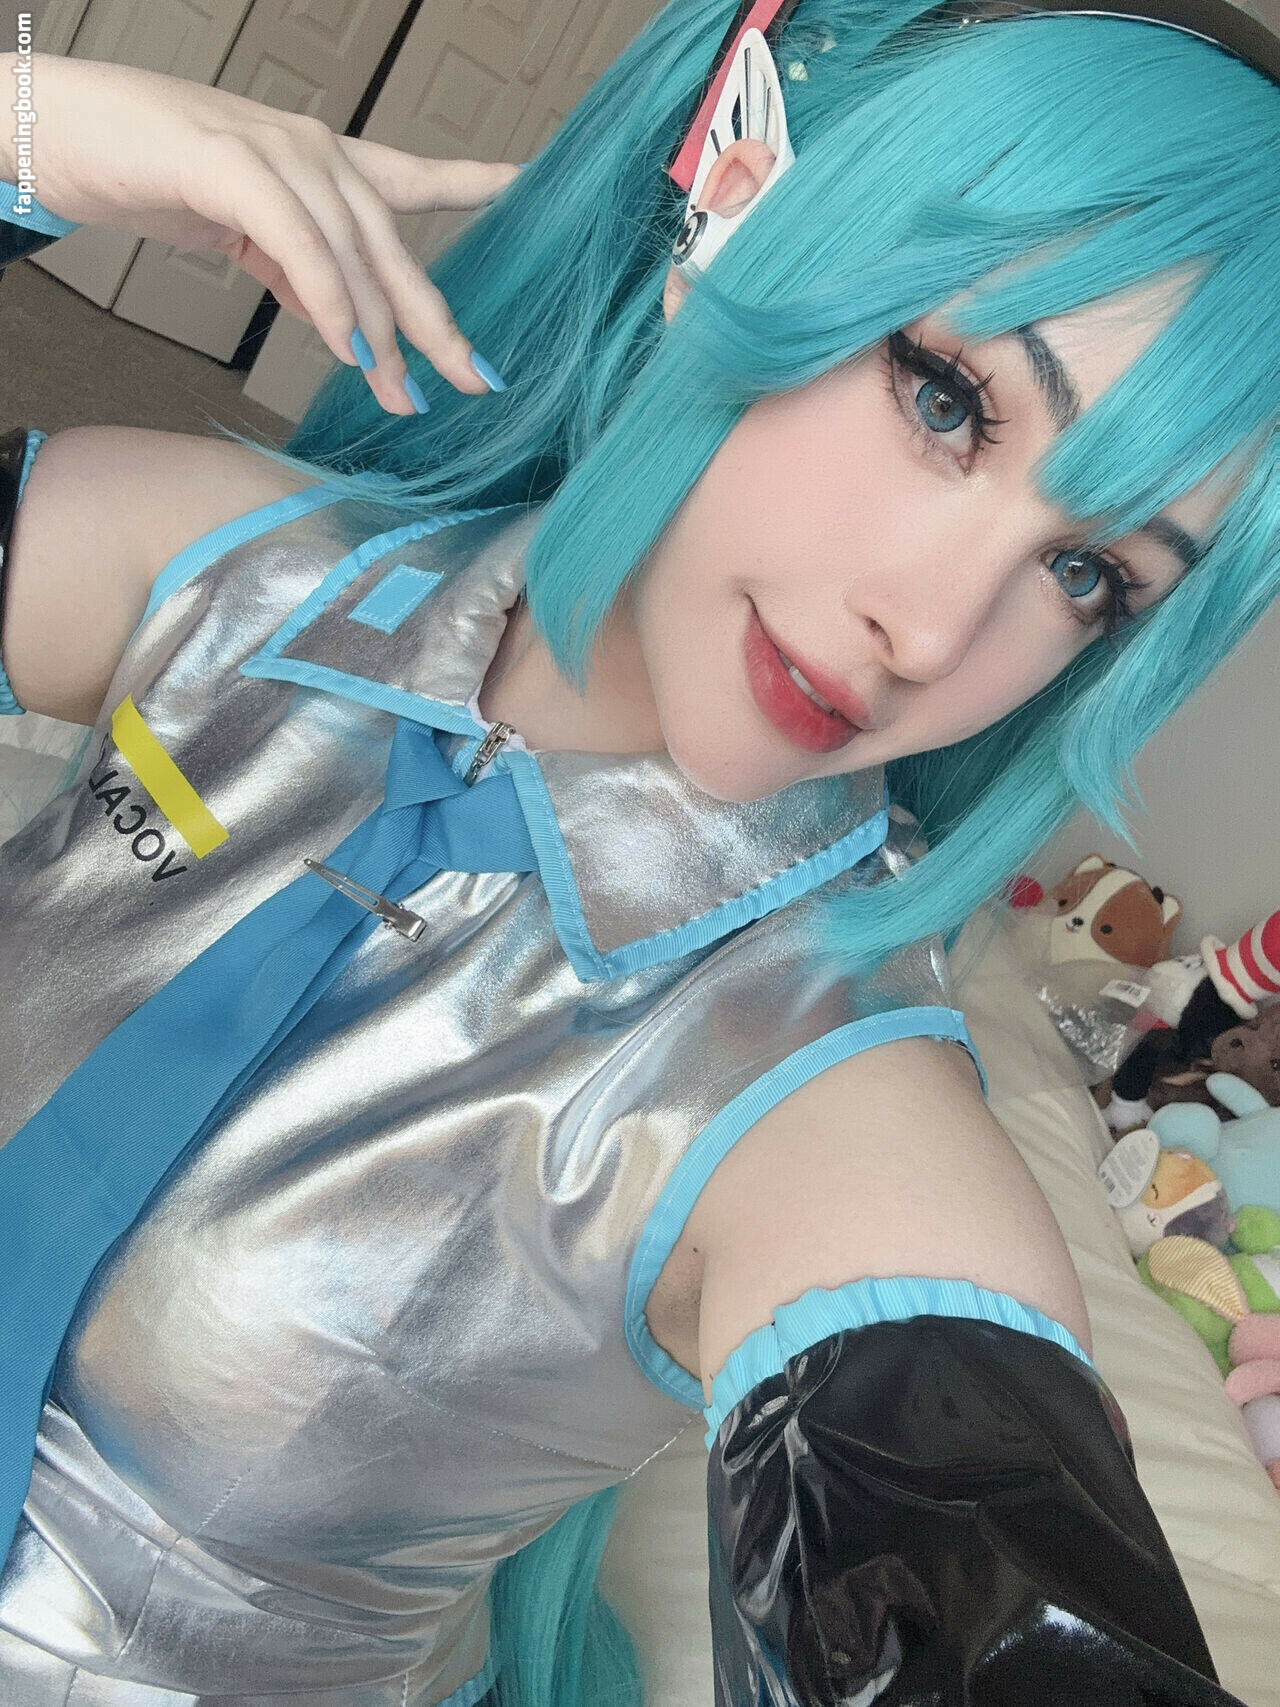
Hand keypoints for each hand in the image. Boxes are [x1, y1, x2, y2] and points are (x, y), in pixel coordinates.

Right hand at [8, 52, 518, 412]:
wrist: (64, 130)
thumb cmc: (153, 173)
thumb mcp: (246, 234)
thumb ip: (302, 274)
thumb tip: (349, 331)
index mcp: (322, 161)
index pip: (413, 178)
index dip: (472, 182)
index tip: (527, 187)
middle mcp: (314, 150)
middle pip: (394, 246)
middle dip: (437, 322)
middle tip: (477, 380)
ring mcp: (277, 151)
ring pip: (352, 255)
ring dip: (379, 333)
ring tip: (399, 393)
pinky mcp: (232, 165)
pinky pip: (298, 244)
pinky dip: (326, 296)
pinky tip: (347, 344)